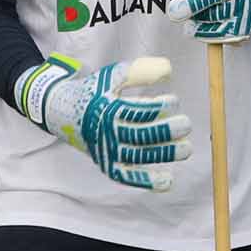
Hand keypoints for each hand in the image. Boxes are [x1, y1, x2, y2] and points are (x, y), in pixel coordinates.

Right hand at [17, 54, 192, 190]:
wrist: (63, 113)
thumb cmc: (95, 92)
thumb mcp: (111, 77)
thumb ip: (139, 71)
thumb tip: (168, 70)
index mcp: (106, 109)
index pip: (137, 111)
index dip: (159, 107)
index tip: (174, 101)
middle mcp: (105, 133)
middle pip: (140, 135)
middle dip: (167, 131)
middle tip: (186, 125)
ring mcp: (106, 151)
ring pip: (138, 157)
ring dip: (164, 154)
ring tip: (187, 148)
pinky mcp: (108, 165)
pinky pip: (128, 176)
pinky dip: (147, 181)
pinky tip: (168, 181)